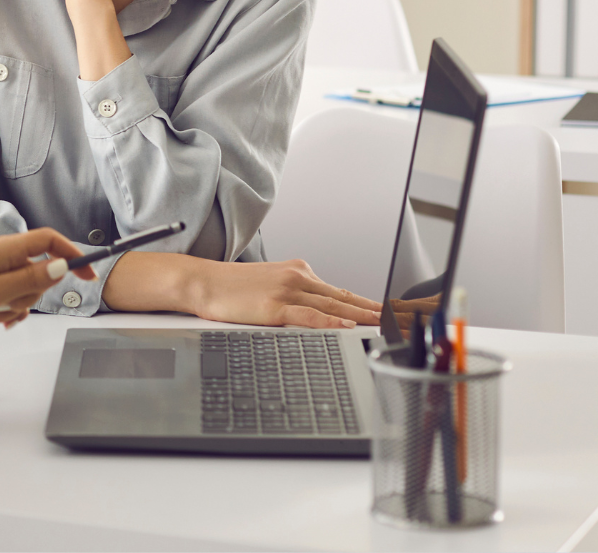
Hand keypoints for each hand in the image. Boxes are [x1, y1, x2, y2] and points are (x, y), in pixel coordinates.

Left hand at [0, 229, 95, 334]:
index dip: (72, 255)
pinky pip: (7, 300)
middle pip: (39, 271)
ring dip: (14, 307)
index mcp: (4, 249)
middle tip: (9, 303)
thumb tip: (61, 267)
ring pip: (23, 290)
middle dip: (32, 293)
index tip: (88, 275)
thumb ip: (30, 279)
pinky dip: (4, 312)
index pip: (49, 241)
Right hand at [183, 258, 382, 328]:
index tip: (383, 313)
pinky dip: (331, 322)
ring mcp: (287, 290)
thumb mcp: (268, 285)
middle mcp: (297, 277)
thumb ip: (293, 296)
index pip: (338, 291)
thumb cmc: (230, 288)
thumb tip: (313, 313)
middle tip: (395, 321)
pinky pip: (310, 316)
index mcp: (297, 271)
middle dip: (371, 311)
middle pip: (343, 297)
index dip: (364, 303)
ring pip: (333, 306)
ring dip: (360, 317)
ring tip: (382, 326)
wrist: (202, 282)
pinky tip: (346, 327)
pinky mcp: (275, 306)